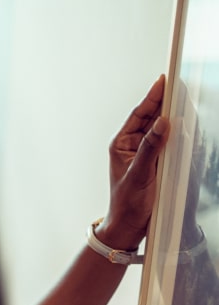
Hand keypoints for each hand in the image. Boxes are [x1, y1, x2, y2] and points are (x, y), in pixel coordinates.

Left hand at [98, 76, 170, 250]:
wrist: (129, 225)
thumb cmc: (127, 203)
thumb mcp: (139, 174)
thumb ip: (150, 148)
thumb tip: (162, 122)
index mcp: (120, 144)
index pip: (139, 114)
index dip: (152, 96)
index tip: (164, 79)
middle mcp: (130, 145)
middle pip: (149, 117)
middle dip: (163, 100)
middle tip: (178, 83)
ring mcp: (142, 153)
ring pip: (158, 127)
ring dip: (170, 114)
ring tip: (182, 97)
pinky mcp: (153, 161)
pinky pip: (165, 141)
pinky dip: (174, 131)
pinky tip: (183, 123)